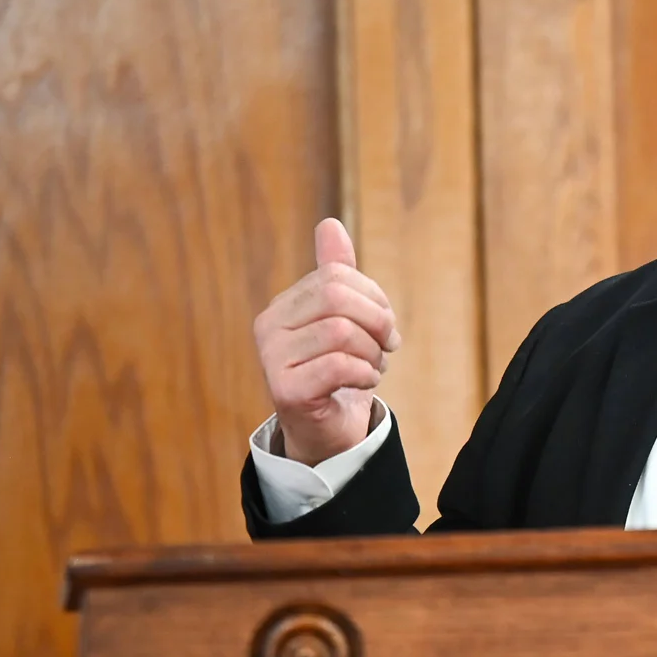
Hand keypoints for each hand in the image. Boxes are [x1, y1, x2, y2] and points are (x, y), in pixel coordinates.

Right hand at [253, 218, 400, 464]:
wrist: (327, 432)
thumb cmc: (338, 372)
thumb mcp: (342, 318)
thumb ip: (335, 273)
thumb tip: (329, 224)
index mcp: (282, 306)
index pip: (338, 277)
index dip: (374, 297)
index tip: (387, 326)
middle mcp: (268, 328)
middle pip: (339, 299)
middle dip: (377, 322)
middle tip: (388, 347)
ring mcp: (272, 359)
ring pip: (342, 332)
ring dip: (373, 353)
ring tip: (373, 368)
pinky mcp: (286, 390)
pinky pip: (340, 366)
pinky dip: (365, 373)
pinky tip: (364, 382)